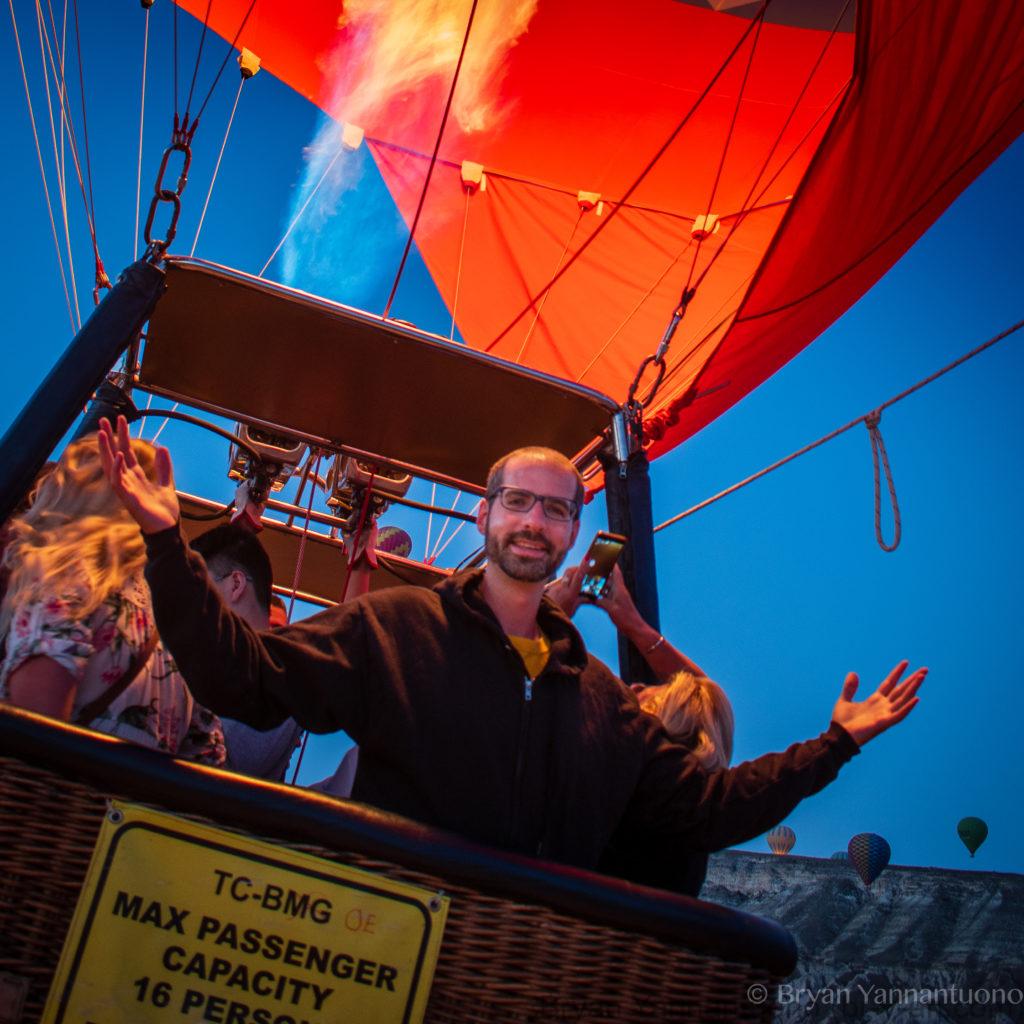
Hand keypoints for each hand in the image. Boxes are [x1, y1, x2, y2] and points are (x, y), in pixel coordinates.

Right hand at [98, 415, 179, 533]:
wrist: (167, 528)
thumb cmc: (164, 510)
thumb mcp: (167, 484)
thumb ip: (164, 467)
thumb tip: (163, 448)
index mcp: (136, 476)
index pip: (126, 451)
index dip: (123, 435)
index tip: (121, 419)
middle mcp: (128, 480)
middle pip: (114, 454)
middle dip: (109, 437)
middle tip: (104, 419)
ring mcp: (126, 489)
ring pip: (111, 466)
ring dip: (106, 449)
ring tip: (103, 433)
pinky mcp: (127, 498)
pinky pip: (118, 481)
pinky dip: (116, 469)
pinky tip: (118, 455)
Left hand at [545, 563, 584, 616]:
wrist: (543, 618)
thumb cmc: (559, 615)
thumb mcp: (573, 609)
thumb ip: (581, 601)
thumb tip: (591, 597)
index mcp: (570, 593)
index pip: (578, 576)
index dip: (583, 566)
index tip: (588, 558)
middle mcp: (562, 587)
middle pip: (571, 571)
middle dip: (578, 567)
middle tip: (584, 569)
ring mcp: (554, 586)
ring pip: (564, 575)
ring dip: (571, 575)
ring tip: (574, 581)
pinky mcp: (549, 586)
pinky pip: (558, 580)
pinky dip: (564, 581)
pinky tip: (564, 588)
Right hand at [595, 564, 642, 630]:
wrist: (635, 629)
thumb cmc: (626, 619)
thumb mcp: (611, 610)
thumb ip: (601, 602)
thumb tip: (592, 598)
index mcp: (620, 590)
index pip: (615, 572)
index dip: (610, 562)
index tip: (604, 554)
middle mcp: (619, 592)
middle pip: (610, 578)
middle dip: (602, 571)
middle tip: (592, 566)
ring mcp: (618, 598)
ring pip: (607, 587)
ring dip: (600, 582)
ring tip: (590, 578)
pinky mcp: (616, 604)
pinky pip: (606, 595)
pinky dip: (600, 593)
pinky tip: (593, 594)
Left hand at [830, 660, 926, 746]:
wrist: (839, 736)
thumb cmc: (842, 722)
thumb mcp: (844, 700)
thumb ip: (850, 688)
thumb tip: (853, 673)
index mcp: (875, 700)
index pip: (889, 683)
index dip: (897, 673)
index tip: (906, 662)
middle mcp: (883, 706)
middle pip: (901, 690)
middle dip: (912, 679)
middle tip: (925, 669)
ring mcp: (885, 714)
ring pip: (903, 699)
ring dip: (913, 688)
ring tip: (922, 677)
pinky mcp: (884, 723)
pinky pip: (899, 714)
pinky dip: (908, 707)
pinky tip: (916, 698)